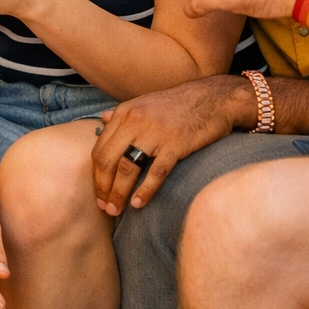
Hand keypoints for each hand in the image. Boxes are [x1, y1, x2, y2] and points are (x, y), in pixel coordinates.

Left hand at [91, 74, 254, 215]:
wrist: (212, 98)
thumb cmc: (177, 104)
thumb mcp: (144, 103)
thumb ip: (122, 115)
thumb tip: (101, 119)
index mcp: (124, 113)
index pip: (99, 149)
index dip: (96, 175)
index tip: (98, 193)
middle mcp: (135, 121)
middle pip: (108, 160)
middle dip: (103, 188)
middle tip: (103, 208)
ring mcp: (155, 132)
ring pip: (127, 168)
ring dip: (118, 193)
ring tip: (115, 210)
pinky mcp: (176, 144)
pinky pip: (156, 171)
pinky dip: (145, 190)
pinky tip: (138, 204)